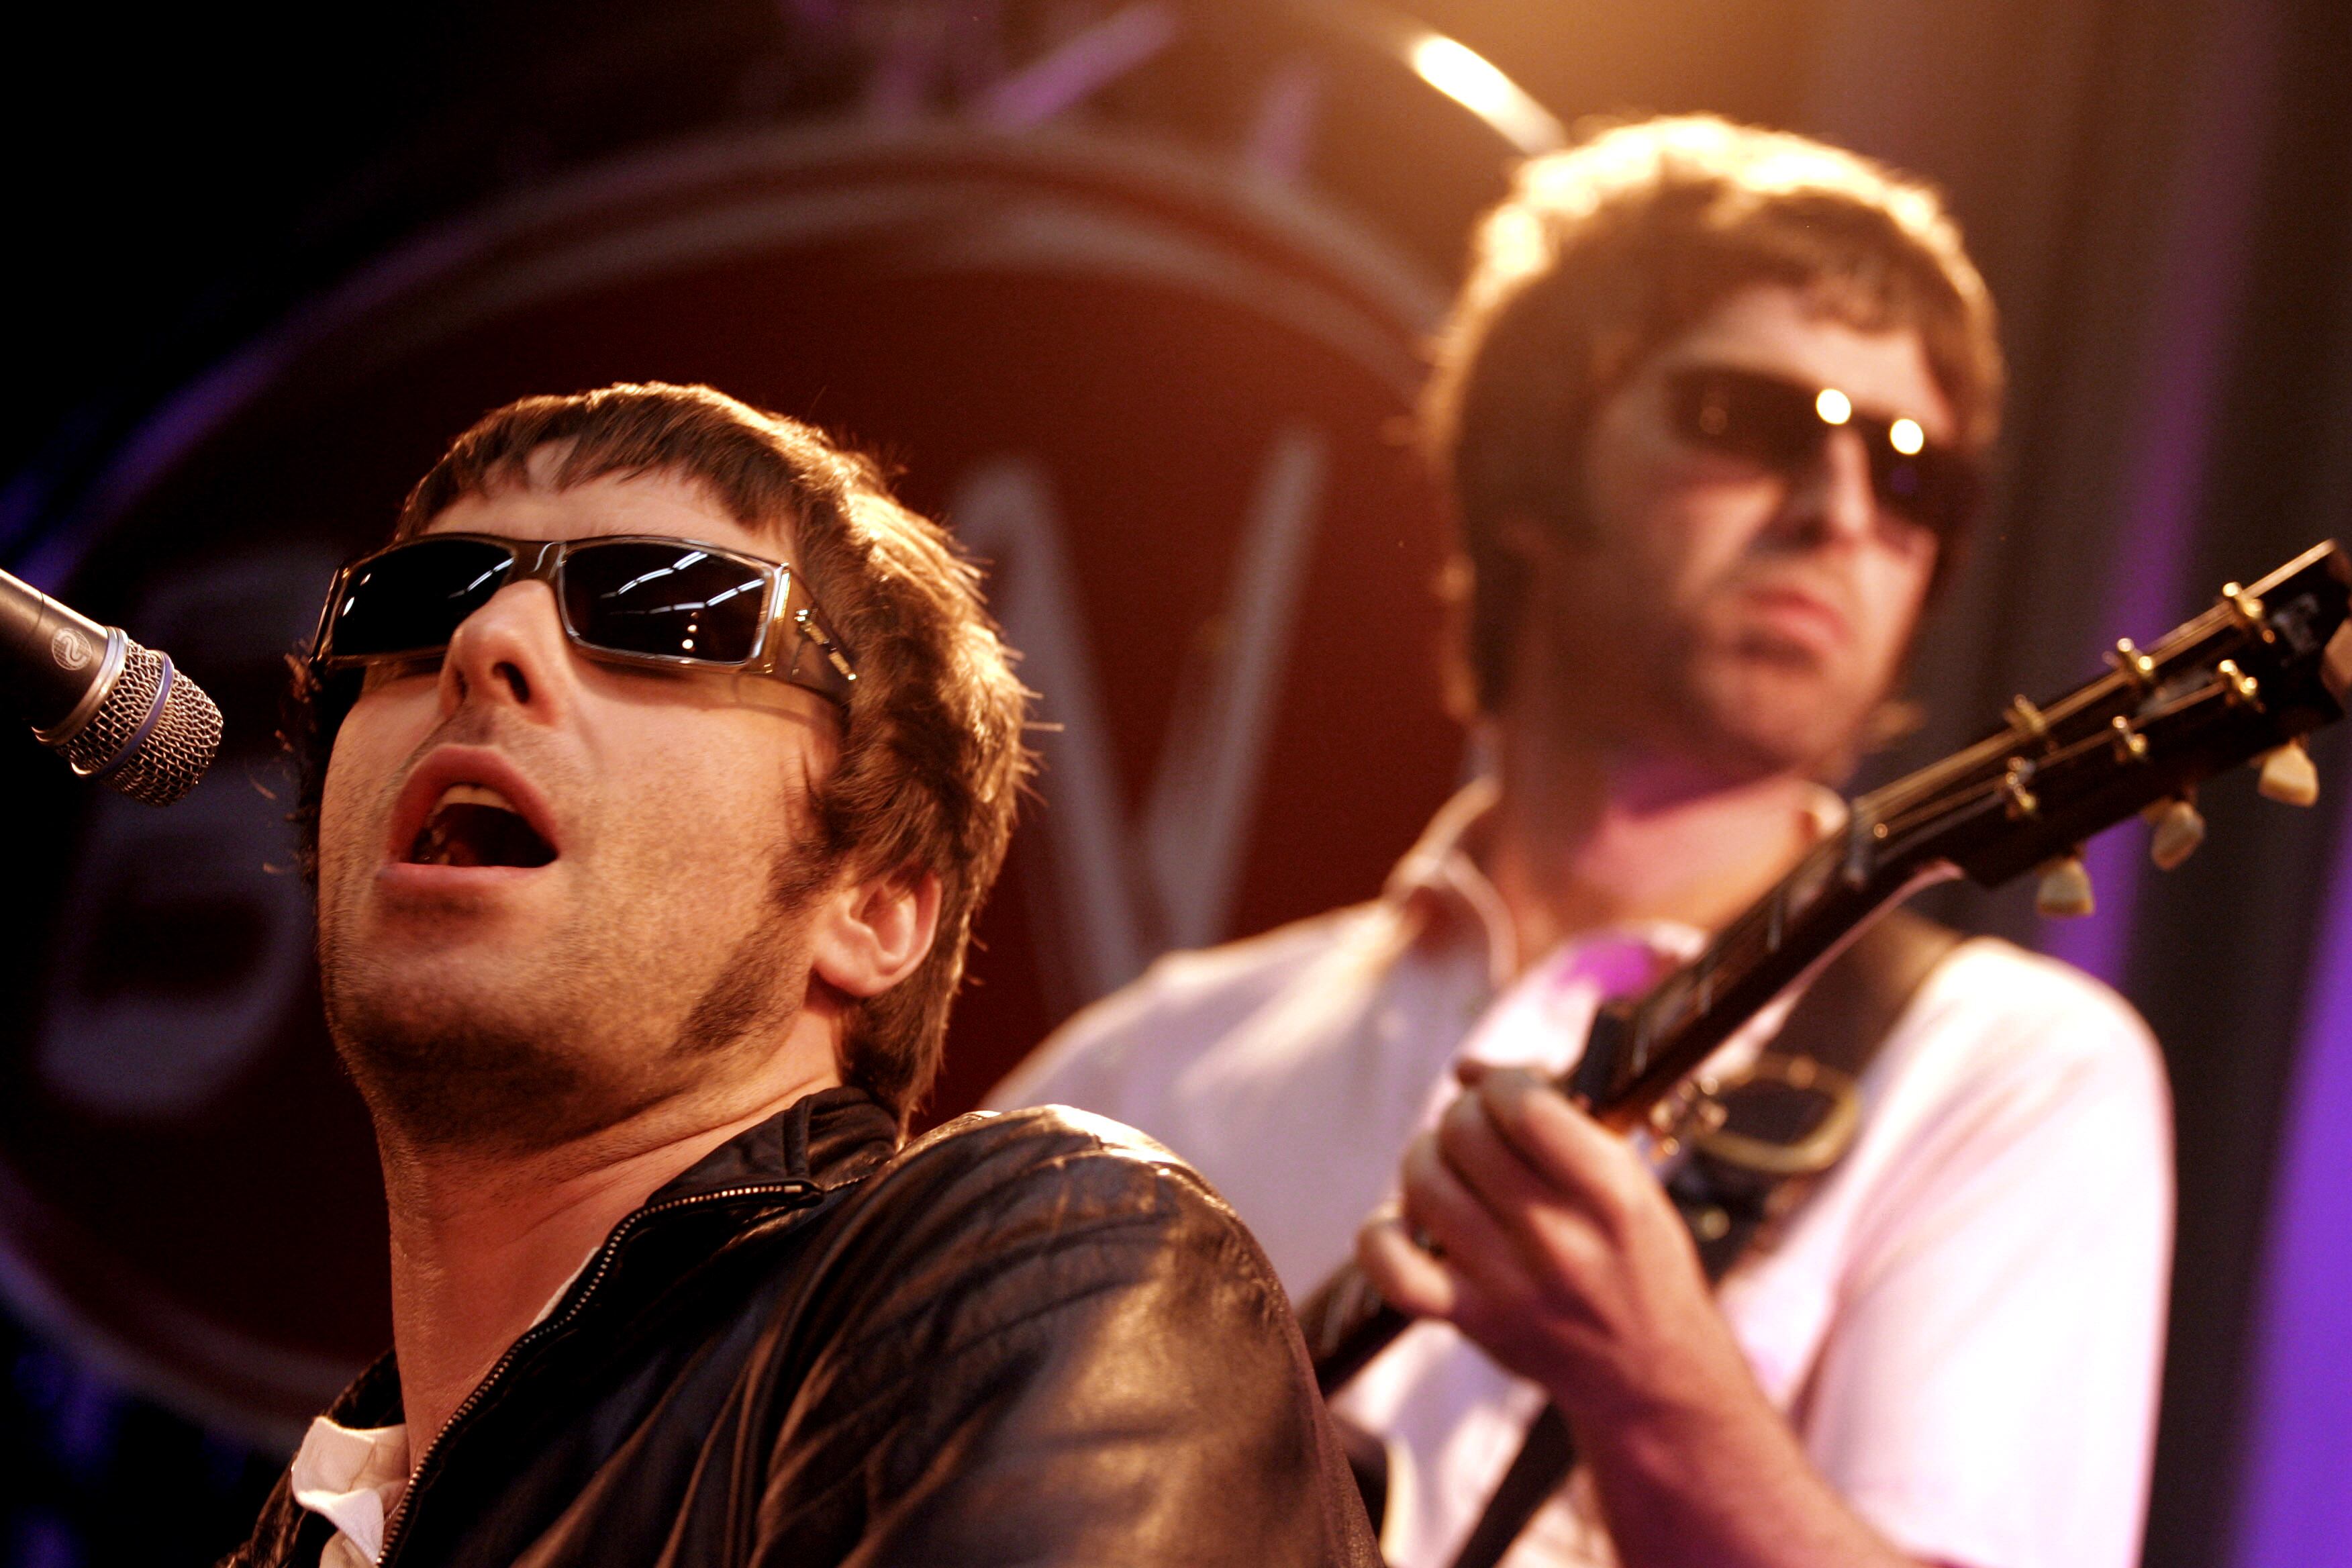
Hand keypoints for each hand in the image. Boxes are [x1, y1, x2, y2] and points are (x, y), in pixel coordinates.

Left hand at [1354, 1062, 1749, 1425]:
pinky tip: (1405, 1222)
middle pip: (1463, 1134)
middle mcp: (1559, 1240)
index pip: (1523, 1105)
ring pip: (1423, 1184)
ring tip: (1451, 1172)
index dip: (1502, 1083)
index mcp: (1612, 1194)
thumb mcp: (1629, 1179)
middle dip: (1464, 1117)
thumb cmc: (1637, 1258)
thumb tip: (1465, 1068)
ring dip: (1426, 1162)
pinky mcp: (1472, 1321)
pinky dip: (1380, 1234)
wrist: (1651, 1374)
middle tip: (1479, 1134)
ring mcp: (1510, 1285)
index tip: (1510, 1093)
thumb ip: (1557, 1116)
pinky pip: (1391, 1267)